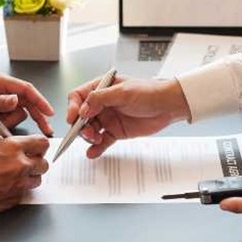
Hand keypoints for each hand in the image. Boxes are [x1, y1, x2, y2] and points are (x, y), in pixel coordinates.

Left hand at [0, 73, 54, 135]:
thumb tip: (15, 100)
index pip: (26, 90)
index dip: (40, 101)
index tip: (50, 112)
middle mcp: (2, 90)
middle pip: (27, 103)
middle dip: (36, 116)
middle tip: (46, 130)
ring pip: (16, 114)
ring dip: (7, 123)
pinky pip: (6, 119)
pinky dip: (0, 125)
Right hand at [0, 135, 49, 216]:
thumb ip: (2, 143)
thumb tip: (10, 143)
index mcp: (13, 148)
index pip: (42, 143)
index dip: (40, 146)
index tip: (38, 148)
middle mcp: (20, 166)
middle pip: (44, 164)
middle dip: (37, 163)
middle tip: (28, 163)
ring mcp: (19, 184)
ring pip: (37, 180)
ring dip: (29, 177)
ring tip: (16, 176)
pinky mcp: (15, 199)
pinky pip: (25, 193)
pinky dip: (19, 190)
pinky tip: (7, 186)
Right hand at [67, 75, 190, 158]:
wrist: (168, 106)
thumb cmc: (149, 92)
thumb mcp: (123, 92)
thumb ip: (100, 99)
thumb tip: (82, 109)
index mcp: (101, 89)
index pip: (78, 97)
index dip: (73, 107)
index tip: (74, 118)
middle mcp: (102, 104)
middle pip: (81, 116)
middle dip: (80, 126)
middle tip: (88, 133)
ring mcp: (108, 118)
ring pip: (89, 130)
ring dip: (89, 137)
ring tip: (96, 139)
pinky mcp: (115, 132)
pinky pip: (101, 142)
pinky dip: (96, 148)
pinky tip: (93, 153)